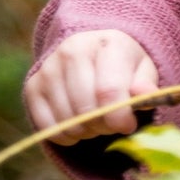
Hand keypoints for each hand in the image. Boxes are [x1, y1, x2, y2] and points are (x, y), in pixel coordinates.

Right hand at [25, 29, 159, 143]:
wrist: (93, 53)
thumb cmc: (124, 66)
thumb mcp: (144, 70)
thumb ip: (146, 85)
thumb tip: (144, 95)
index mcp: (107, 43)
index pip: (108, 90)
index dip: (119, 117)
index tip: (128, 125)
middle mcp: (73, 50)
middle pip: (85, 108)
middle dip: (103, 126)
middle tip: (112, 124)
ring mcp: (49, 68)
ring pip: (67, 121)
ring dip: (86, 131)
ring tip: (96, 119)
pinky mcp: (33, 86)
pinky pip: (48, 127)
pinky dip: (66, 136)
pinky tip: (78, 125)